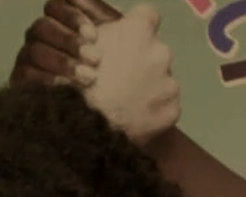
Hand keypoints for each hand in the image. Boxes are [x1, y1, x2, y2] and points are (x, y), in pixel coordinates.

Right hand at [14, 2, 181, 146]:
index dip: (134, 31)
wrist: (85, 131)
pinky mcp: (172, 111)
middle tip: (117, 83)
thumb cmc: (74, 86)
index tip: (124, 45)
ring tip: (123, 107)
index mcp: (137, 30)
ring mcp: (169, 82)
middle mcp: (159, 51)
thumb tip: (96, 36)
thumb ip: (94, 37)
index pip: (145, 17)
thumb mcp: (73, 49)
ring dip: (145, 90)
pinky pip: (163, 109)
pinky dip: (150, 115)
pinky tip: (132, 123)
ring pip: (160, 81)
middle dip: (139, 65)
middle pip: (154, 53)